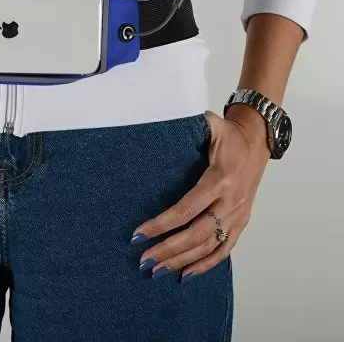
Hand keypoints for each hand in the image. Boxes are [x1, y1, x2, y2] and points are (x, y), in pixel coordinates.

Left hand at [130, 106, 270, 281]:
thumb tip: (164, 123)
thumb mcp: (212, 126)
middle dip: (168, 250)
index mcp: (220, 180)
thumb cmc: (230, 135)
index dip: (161, 224)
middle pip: (196, 234)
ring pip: (209, 247)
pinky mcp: (241, 222)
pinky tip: (185, 274)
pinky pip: (224, 250)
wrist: (258, 140)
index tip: (139, 234)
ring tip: (157, 271)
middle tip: (143, 260)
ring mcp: (238, 215)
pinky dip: (205, 265)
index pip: (186, 209)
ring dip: (182, 261)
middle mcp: (230, 202)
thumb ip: (192, 126)